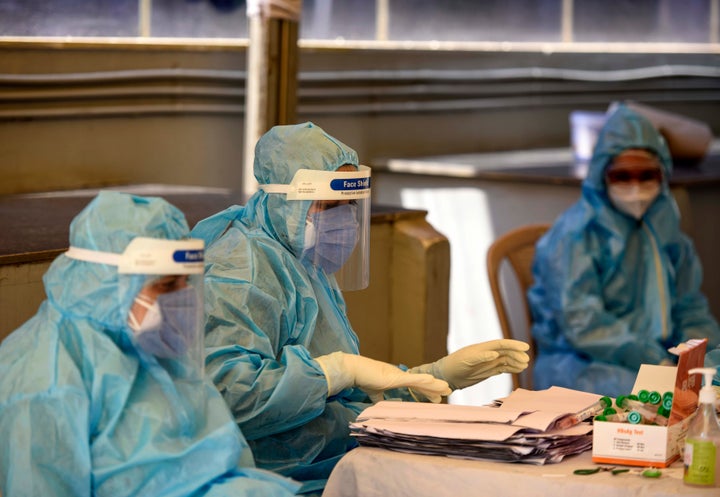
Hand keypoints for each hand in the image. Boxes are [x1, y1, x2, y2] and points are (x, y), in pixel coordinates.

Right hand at [315, 351, 450, 402]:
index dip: (426, 390)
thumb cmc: (363, 378)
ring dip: (434, 385)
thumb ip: (379, 398)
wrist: (354, 370)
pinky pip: (412, 379)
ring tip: (446, 388)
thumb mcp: (373, 391)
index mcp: (396, 378)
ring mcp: (398, 375)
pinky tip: (433, 382)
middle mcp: (400, 375)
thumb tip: (380, 407)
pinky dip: (423, 380)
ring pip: (420, 381)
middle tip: (448, 391)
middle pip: (421, 383)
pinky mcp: (395, 376)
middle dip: (434, 388)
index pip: (414, 386)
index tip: (436, 396)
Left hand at [410, 339, 529, 389]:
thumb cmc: (454, 365)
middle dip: (517, 355)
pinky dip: (511, 369)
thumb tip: (496, 354)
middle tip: (526, 361)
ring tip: (525, 366)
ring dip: (516, 362)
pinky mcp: (488, 371)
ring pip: (506, 360)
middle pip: (506, 352)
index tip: (525, 347)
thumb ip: (480, 357)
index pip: (501, 344)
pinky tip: (518, 370)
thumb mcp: (466, 361)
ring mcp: (488, 362)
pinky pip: (502, 368)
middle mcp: (487, 354)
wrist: (446, 376)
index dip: (513, 345)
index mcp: (482, 348)